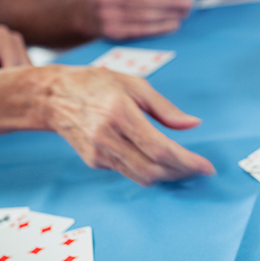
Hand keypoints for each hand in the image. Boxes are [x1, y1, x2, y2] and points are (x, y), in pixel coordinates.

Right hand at [41, 65, 214, 185]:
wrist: (53, 96)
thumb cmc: (97, 84)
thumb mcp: (135, 85)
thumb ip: (165, 108)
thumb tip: (193, 125)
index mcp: (120, 113)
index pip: (160, 149)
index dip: (186, 162)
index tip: (206, 167)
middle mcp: (107, 137)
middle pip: (152, 170)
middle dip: (181, 173)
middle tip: (199, 168)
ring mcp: (98, 153)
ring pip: (141, 177)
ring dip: (167, 175)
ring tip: (185, 166)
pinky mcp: (94, 161)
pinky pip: (128, 172)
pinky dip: (148, 169)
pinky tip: (158, 160)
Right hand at [93, 0, 191, 39]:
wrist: (88, 12)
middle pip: (145, 0)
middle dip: (171, 1)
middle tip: (188, 3)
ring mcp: (107, 16)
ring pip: (145, 16)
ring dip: (169, 15)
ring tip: (183, 13)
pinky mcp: (112, 33)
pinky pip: (141, 30)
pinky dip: (160, 28)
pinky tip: (173, 24)